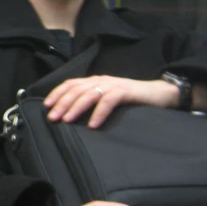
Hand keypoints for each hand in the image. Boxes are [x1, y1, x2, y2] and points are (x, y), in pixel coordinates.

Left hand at [44, 76, 178, 127]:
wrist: (159, 93)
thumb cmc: (131, 99)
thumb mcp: (107, 98)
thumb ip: (92, 101)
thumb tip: (71, 114)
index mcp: (95, 81)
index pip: (71, 83)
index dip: (57, 93)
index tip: (46, 106)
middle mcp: (101, 80)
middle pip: (76, 89)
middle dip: (62, 103)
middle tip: (52, 117)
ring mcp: (113, 85)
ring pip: (89, 94)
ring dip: (76, 107)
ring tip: (67, 120)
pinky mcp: (125, 91)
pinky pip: (108, 101)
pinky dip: (99, 113)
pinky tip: (93, 125)